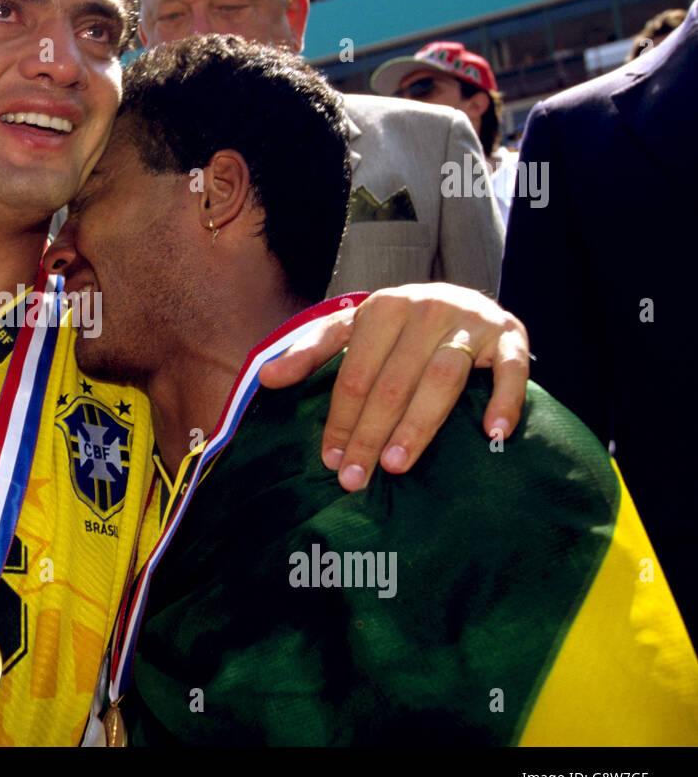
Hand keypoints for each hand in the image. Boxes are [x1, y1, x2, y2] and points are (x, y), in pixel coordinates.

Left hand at [258, 284, 528, 490]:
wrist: (463, 299)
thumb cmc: (400, 327)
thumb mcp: (353, 329)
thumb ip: (311, 351)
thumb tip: (266, 378)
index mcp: (382, 308)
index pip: (355, 375)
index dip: (340, 419)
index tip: (330, 460)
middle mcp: (426, 310)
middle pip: (392, 383)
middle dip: (370, 434)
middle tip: (356, 477)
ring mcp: (470, 322)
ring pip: (442, 380)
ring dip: (419, 425)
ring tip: (398, 465)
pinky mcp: (510, 334)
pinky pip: (511, 369)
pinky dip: (504, 400)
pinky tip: (493, 434)